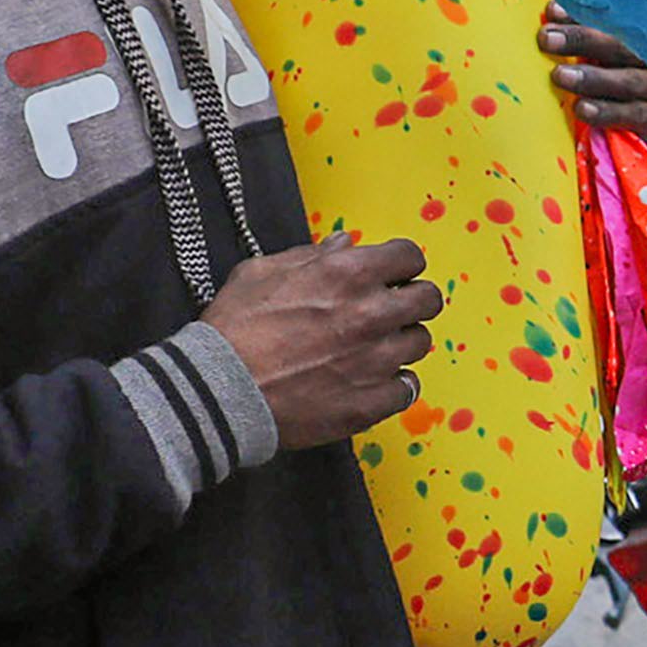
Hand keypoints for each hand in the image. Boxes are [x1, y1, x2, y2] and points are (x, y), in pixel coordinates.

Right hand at [205, 236, 438, 449]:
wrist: (218, 392)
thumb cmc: (233, 330)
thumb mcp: (262, 272)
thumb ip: (311, 255)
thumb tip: (345, 244)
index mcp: (347, 274)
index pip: (409, 257)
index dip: (401, 265)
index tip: (393, 275)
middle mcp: (371, 314)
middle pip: (428, 300)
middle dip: (412, 300)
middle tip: (392, 309)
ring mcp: (376, 361)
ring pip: (419, 343)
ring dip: (401, 341)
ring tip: (373, 347)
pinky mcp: (371, 402)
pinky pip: (408, 387)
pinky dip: (394, 383)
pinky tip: (371, 380)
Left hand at [540, 15, 646, 135]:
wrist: (644, 112)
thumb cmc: (614, 69)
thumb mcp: (598, 45)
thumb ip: (579, 28)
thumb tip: (553, 12)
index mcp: (643, 31)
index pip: (614, 16)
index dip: (583, 14)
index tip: (552, 13)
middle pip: (622, 45)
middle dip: (583, 40)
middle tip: (548, 39)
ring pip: (630, 81)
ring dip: (593, 78)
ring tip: (560, 76)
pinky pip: (634, 114)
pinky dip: (607, 112)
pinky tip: (581, 108)